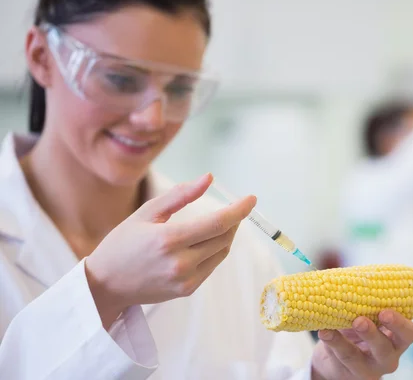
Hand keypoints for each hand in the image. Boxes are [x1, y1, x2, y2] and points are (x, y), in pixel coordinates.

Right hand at [85, 173, 255, 327]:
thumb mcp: (146, 212)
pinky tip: (207, 240)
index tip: (252, 198)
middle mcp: (180, 263)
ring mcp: (185, 279)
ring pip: (221, 251)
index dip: (239, 210)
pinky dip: (216, 249)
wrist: (105, 284)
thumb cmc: (123, 243)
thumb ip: (180, 195)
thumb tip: (209, 178)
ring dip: (227, 234)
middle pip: (224, 237)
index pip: (218, 223)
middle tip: (234, 207)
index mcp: (168, 240)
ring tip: (221, 221)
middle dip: (234, 219)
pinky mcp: (187, 290)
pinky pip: (212, 265)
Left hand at [311, 310, 412, 379]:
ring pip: (358, 359)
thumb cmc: (355, 329)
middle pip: (387, 349)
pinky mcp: (347, 374)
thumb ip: (364, 300)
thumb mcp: (364, 315)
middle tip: (359, 320)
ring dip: (344, 342)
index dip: (400, 324)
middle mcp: (387, 357)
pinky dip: (330, 342)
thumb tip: (351, 276)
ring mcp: (367, 369)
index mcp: (396, 338)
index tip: (384, 311)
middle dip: (373, 335)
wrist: (335, 358)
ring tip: (332, 327)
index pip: (409, 333)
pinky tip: (323, 331)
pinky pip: (338, 359)